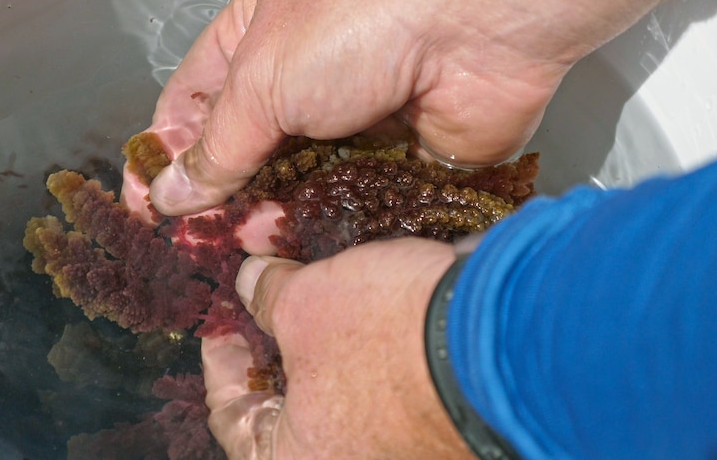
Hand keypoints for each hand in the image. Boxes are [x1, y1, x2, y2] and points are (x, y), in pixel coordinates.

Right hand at [145, 0, 669, 215]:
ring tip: (237, 252)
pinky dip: (318, 227)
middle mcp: (302, 76)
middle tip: (191, 244)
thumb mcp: (262, 79)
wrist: (478, 24)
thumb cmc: (363, 20)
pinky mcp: (392, 159)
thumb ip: (216, 146)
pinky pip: (343, 204)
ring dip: (263, 217)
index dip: (163, 151)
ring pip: (291, 184)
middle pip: (243, 150)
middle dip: (216, 196)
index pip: (192, 99)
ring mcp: (350, 119)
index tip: (143, 204)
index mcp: (257, 33)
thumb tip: (172, 193)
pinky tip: (291, 249)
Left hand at [202, 238, 475, 458]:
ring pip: (341, 382)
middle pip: (290, 402)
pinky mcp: (435, 407)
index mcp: (302, 457)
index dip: (220, 364)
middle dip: (275, 340)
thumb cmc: (388, 337)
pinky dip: (365, 334)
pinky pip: (384, 371)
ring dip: (321, 330)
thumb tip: (250, 282)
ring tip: (309, 283)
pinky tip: (360, 290)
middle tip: (263, 299)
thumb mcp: (304, 305)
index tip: (221, 327)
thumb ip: (265, 296)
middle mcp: (354, 457)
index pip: (233, 420)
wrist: (502, 331)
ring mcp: (400, 438)